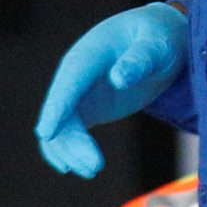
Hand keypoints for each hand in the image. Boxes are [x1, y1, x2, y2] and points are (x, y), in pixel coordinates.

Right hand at [34, 3, 189, 177]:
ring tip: (93, 170)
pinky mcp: (86, 108)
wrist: (158, 39)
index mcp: (91, 53)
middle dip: (72, 141)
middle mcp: (76, 74)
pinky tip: (77, 168)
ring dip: (71, 151)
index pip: (70, 83)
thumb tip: (119, 79)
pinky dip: (69, 150)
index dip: (57, 108)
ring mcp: (78, 92)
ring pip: (62, 126)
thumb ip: (140, 59)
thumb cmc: (159, 37)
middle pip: (63, 111)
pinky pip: (68, 132)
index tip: (46, 133)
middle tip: (95, 166)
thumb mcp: (157, 44)